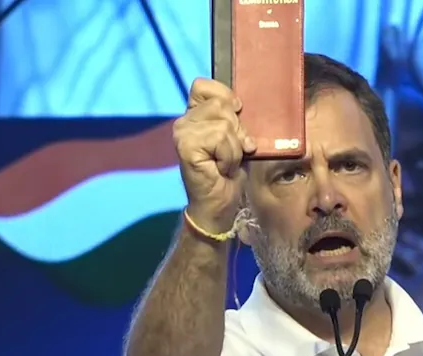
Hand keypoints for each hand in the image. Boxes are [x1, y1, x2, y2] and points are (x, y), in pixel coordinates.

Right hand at [173, 78, 256, 232]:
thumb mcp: (235, 138)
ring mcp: (182, 134)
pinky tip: (221, 169)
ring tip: (225, 162)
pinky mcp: (186, 147)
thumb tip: (239, 103)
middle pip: (221, 105)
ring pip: (224, 124)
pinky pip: (221, 139)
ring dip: (234, 148)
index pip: (204, 85)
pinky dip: (229, 157)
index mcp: (194, 115)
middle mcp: (183, 121)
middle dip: (237, 131)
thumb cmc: (228, 172)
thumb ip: (233, 118)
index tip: (235, 117)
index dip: (225, 97)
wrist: (218, 204)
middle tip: (232, 152)